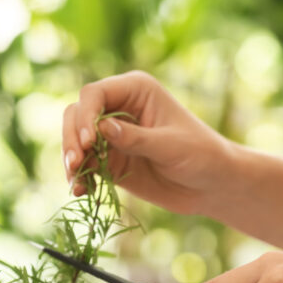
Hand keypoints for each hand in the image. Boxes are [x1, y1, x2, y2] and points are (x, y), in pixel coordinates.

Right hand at [62, 70, 235, 214]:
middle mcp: (119, 108)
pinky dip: (80, 177)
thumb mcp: (171, 146)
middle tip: (75, 163)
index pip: (95, 94)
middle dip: (71, 138)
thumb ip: (137, 138)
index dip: (85, 115)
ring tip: (75, 180)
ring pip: (75, 140)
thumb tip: (102, 129)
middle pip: (77, 114)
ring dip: (70, 159)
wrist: (211, 185)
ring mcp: (112, 136)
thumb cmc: (200, 155)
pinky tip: (81, 191)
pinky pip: (86, 166)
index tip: (87, 141)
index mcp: (135, 90)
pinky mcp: (111, 161)